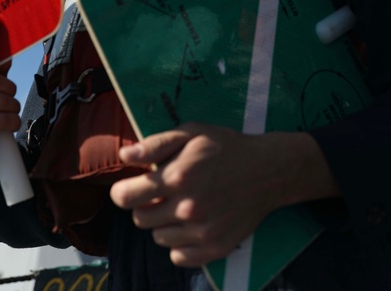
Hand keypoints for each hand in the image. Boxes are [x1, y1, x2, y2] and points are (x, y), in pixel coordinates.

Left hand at [109, 123, 337, 266]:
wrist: (268, 171)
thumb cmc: (226, 148)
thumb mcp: (191, 133)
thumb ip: (155, 144)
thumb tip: (125, 156)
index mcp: (177, 178)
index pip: (126, 197)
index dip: (123, 192)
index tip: (130, 188)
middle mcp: (187, 208)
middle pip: (140, 219)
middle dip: (145, 205)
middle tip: (162, 194)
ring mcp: (202, 232)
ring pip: (158, 238)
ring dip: (164, 224)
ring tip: (182, 206)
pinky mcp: (215, 248)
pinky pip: (178, 257)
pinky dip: (180, 244)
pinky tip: (192, 225)